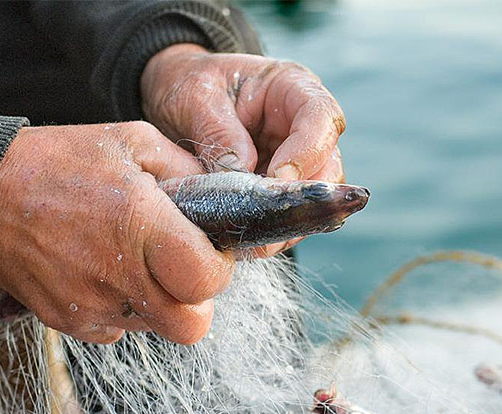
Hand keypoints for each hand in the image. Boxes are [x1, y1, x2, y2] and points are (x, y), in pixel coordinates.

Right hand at [0, 122, 233, 343]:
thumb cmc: (57, 161)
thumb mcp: (132, 142)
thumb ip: (189, 170)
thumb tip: (229, 194)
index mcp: (140, 226)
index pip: (208, 281)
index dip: (220, 268)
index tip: (210, 251)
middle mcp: (117, 274)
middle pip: (191, 325)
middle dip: (198, 299)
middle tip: (184, 269)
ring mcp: (89, 304)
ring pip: (156, 328)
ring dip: (161, 302)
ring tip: (138, 261)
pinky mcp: (67, 321)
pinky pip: (117, 330)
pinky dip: (123, 308)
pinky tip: (107, 271)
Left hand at [141, 44, 346, 257]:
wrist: (173, 97)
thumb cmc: (188, 83)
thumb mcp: (195, 96)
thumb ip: (218, 132)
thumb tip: (239, 175)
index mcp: (292, 88)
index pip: (322, 118)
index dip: (308, 152)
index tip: (278, 179)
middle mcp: (305, 126)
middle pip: (329, 165)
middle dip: (303, 196)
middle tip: (268, 219)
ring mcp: (298, 159)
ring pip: (315, 198)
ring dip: (289, 220)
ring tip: (256, 238)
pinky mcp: (282, 188)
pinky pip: (290, 214)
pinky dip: (273, 230)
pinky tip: (250, 241)